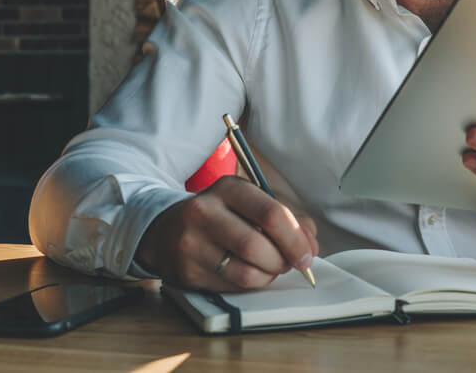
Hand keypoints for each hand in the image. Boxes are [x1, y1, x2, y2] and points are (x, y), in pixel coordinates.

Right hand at [135, 176, 318, 290]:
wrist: (165, 229)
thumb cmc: (220, 215)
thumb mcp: (249, 202)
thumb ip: (288, 218)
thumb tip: (311, 246)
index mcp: (228, 188)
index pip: (271, 213)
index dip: (296, 239)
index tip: (307, 254)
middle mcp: (205, 212)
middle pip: (258, 246)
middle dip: (283, 261)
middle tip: (290, 264)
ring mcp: (192, 243)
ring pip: (246, 272)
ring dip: (268, 276)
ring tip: (269, 268)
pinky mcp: (187, 271)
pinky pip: (232, 286)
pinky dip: (250, 284)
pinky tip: (248, 273)